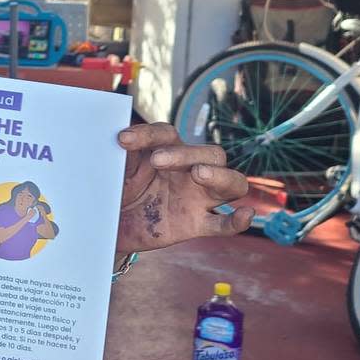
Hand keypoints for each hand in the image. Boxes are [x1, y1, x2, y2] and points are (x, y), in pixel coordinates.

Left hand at [116, 122, 252, 255]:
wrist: (114, 224)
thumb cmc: (120, 189)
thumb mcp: (116, 171)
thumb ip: (121, 155)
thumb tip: (115, 137)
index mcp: (168, 151)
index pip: (168, 134)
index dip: (147, 134)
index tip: (123, 140)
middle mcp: (189, 171)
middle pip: (209, 154)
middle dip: (186, 154)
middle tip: (157, 160)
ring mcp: (197, 198)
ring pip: (231, 182)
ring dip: (220, 176)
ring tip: (198, 174)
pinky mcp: (197, 224)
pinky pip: (224, 224)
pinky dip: (238, 221)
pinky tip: (245, 214)